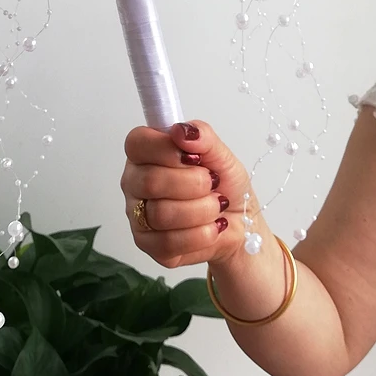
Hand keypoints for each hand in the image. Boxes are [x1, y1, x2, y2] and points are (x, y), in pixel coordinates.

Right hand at [121, 120, 252, 267]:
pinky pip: (168, 242)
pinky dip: (200, 234)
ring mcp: (138, 215)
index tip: (193, 157)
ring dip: (202, 210)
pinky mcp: (148, 244)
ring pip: (161, 214)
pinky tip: (211, 227)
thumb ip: (203, 136)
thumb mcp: (221, 154)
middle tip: (213, 183)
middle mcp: (136, 182)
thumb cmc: (224, 185)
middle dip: (193, 183)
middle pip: (150, 181)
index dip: (165, 149)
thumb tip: (183, 131)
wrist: (240, 223)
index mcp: (147, 153)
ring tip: (216, 206)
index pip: (137, 143)